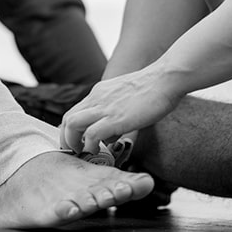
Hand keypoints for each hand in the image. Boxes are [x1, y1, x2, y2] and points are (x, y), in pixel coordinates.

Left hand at [59, 67, 182, 154]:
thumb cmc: (153, 89)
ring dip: (72, 142)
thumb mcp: (124, 99)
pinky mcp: (116, 118)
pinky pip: (92, 134)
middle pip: (68, 118)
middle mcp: (97, 98)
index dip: (70, 130)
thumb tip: (109, 138)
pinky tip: (97, 151)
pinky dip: (90, 145)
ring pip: (72, 124)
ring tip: (81, 153)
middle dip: (66, 139)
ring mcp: (105, 107)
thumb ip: (114, 114)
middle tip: (74, 152)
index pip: (74, 112)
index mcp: (99, 93)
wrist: (165, 78)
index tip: (75, 143)